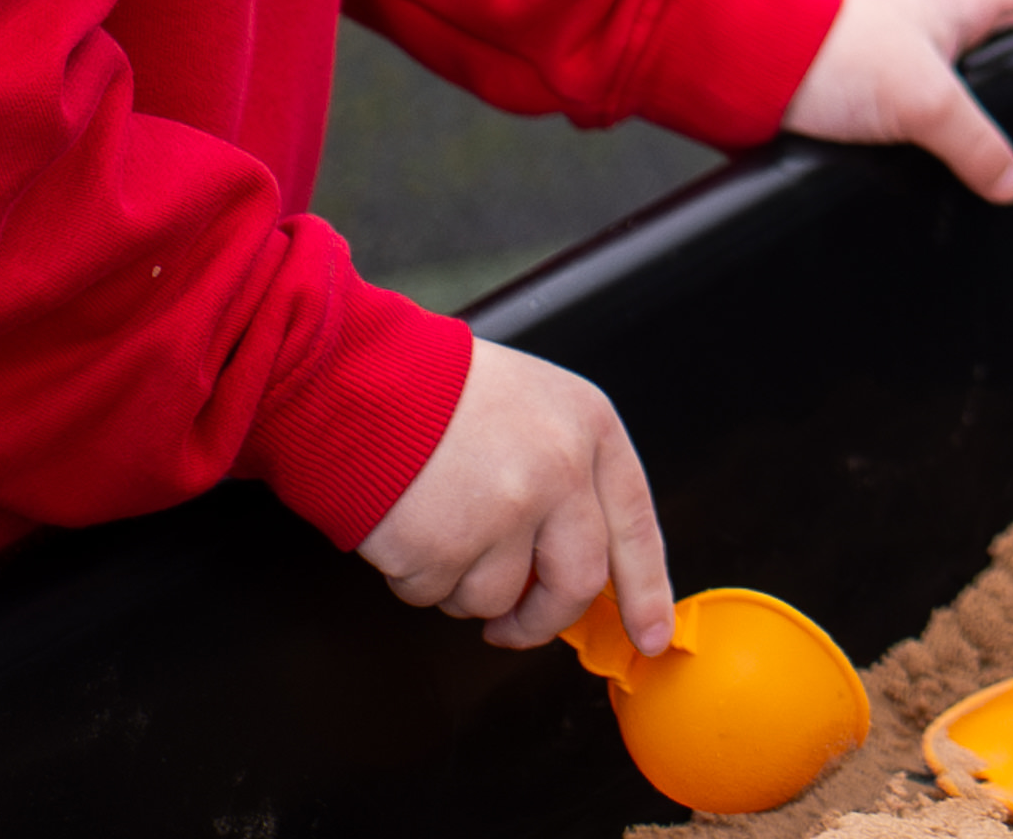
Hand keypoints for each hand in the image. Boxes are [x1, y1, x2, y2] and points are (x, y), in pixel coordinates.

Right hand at [356, 336, 668, 657]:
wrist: (362, 376)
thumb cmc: (440, 388)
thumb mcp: (535, 405)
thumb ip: (567, 475)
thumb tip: (572, 558)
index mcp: (591, 429)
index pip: (634, 526)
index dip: (645, 590)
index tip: (650, 635)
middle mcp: (562, 471)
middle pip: (576, 583)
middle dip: (542, 621)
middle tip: (512, 627)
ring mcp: (507, 512)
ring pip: (498, 598)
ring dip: (462, 585)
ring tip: (437, 525)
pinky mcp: (447, 546)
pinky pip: (435, 595)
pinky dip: (415, 576)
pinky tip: (406, 525)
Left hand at [776, 0, 1012, 200]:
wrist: (749, 72)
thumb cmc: (837, 62)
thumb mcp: (924, 102)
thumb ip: (976, 143)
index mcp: (958, 0)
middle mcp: (934, 19)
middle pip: (1011, 12)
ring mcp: (903, 51)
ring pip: (971, 59)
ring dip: (1001, 74)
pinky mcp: (873, 87)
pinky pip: (936, 97)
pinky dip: (959, 115)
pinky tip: (960, 150)